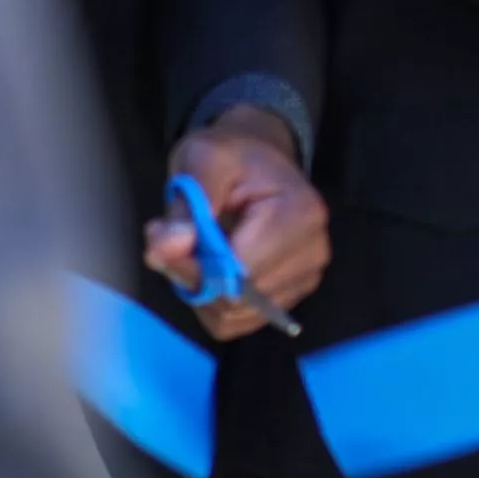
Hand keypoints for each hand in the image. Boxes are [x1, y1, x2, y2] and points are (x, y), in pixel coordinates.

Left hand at [137, 108, 330, 336]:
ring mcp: (305, 277)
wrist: (259, 158)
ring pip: (234, 316)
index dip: (194, 266)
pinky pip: (237, 323)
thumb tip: (166, 249)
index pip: (241, 272)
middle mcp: (313, 252)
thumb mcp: (200, 160)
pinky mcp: (290, 294)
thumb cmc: (231, 155)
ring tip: (196, 249)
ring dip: (202, 291)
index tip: (165, 238)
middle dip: (196, 277)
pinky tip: (211, 268)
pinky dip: (213, 303)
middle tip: (177, 238)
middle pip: (238, 299)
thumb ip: (183, 208)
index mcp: (300, 215)